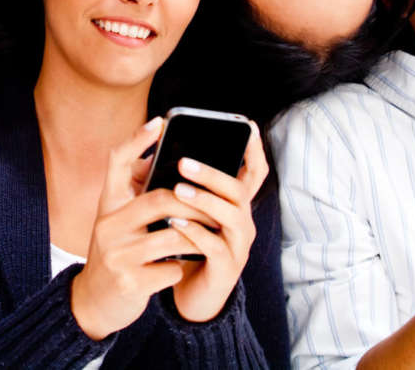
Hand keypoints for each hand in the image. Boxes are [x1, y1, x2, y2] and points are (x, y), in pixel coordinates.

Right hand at [71, 117, 216, 339]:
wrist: (92, 301)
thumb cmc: (114, 251)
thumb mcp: (117, 218)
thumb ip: (134, 193)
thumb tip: (155, 157)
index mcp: (107, 204)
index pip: (117, 161)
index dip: (137, 139)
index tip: (159, 121)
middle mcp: (108, 225)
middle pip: (159, 200)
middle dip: (193, 204)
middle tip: (214, 207)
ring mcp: (118, 255)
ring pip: (171, 237)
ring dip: (196, 238)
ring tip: (210, 236)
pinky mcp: (130, 283)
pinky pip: (171, 269)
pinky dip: (181, 267)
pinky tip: (182, 268)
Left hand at [168, 125, 267, 321]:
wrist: (190, 291)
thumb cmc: (188, 241)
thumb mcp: (189, 209)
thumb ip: (183, 182)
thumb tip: (160, 150)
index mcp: (235, 203)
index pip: (254, 172)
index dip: (254, 149)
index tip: (250, 125)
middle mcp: (243, 220)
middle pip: (238, 190)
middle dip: (212, 174)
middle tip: (183, 162)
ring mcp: (238, 245)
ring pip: (230, 216)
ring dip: (203, 201)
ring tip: (177, 191)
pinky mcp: (227, 268)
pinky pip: (215, 247)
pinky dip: (196, 233)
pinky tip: (176, 225)